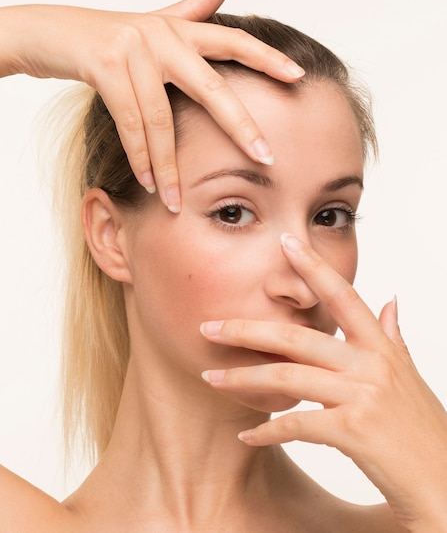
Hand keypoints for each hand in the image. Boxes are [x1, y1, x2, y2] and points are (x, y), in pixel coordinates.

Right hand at [0, 0, 303, 210]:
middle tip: (266, 158)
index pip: (233, 42)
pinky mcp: (105, 64)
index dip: (267, 58)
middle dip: (240, 125)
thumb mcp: (153, 23)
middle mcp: (163, 36)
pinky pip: (129, 121)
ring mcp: (134, 48)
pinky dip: (139, 156)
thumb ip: (191, 10)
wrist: (52, 31)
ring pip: (161, 118)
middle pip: (211, 85)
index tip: (299, 77)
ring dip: (169, 165)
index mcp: (180, 30)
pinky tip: (148, 183)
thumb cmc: (110, 35)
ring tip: (177, 201)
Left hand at [200, 233, 446, 530]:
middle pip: (297, 337)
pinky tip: (246, 435)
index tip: (285, 242)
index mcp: (380, 347)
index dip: (313, 267)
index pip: (342, 296)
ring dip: (243, 379)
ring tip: (211, 379)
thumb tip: (389, 301)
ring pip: (288, 377)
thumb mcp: (407, 375)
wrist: (443, 482)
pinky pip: (297, 425)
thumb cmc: (421, 429)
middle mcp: (371, 365)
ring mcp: (363, 397)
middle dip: (246, 330)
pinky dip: (267, 431)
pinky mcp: (354, 431)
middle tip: (208, 327)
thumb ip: (392, 336)